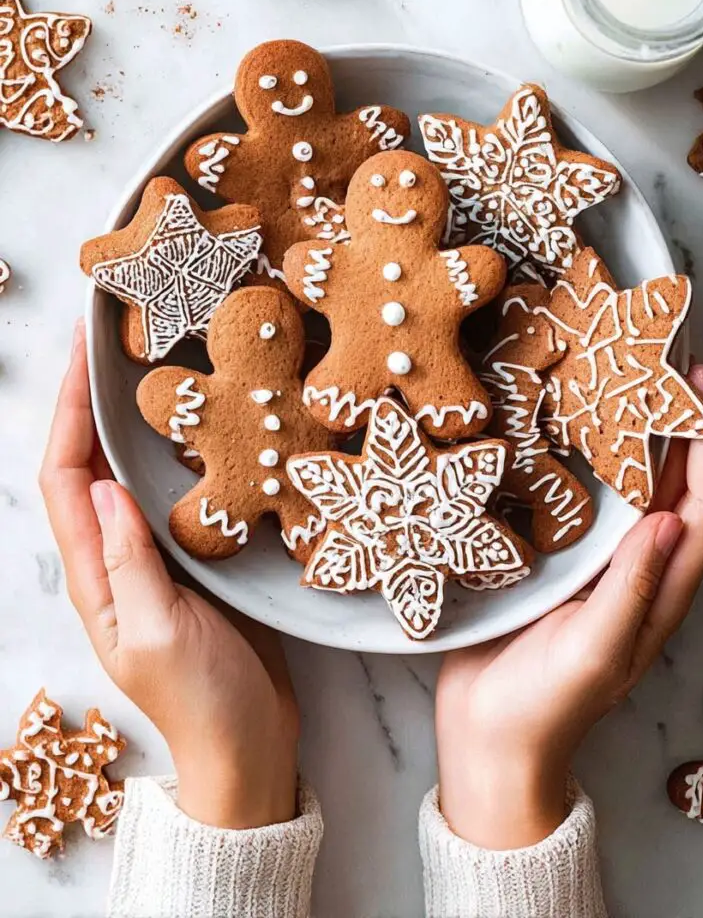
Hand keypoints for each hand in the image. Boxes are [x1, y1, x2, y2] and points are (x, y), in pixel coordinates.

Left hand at [39, 321, 299, 830]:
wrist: (250, 750)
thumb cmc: (203, 704)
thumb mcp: (160, 636)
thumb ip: (131, 565)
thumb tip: (106, 486)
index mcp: (97, 577)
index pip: (64, 480)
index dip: (65, 414)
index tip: (82, 352)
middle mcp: (118, 559)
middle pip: (90, 465)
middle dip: (92, 401)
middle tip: (119, 340)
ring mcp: (157, 559)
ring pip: (135, 475)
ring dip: (135, 420)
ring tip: (161, 365)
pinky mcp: (198, 563)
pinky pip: (179, 496)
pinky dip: (183, 455)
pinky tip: (211, 427)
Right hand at [436, 364, 702, 849]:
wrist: (488, 740)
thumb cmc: (545, 706)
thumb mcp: (595, 651)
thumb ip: (632, 589)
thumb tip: (669, 517)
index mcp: (660, 592)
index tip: (695, 385)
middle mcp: (636, 571)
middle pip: (674, 487)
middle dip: (679, 425)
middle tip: (658, 363)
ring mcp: (596, 567)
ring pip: (630, 489)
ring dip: (634, 435)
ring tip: (616, 380)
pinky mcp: (555, 564)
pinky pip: (583, 503)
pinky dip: (585, 462)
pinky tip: (559, 431)